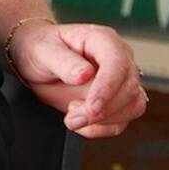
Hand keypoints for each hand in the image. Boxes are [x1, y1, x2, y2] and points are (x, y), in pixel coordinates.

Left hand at [9, 21, 147, 138]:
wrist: (36, 62)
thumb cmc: (41, 49)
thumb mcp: (43, 51)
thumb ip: (63, 62)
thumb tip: (84, 74)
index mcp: (103, 40)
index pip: (117, 63)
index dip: (107, 88)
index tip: (91, 107)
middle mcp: (118, 59)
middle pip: (129, 89)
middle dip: (102, 111)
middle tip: (72, 117)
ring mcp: (121, 80)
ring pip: (132, 107)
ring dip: (103, 121)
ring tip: (72, 118)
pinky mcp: (118, 100)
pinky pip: (122, 121)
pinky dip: (102, 129)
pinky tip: (81, 124)